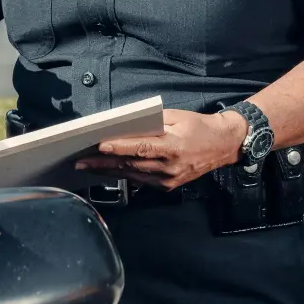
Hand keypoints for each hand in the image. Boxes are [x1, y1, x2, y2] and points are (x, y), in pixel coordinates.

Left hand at [76, 109, 247, 189]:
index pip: (141, 148)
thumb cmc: (198, 127)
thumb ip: (151, 124)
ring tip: (86, 166)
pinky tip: (106, 170)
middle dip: (103, 162)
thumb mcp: (176, 117)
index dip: (119, 148)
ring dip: (107, 171)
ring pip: (132, 175)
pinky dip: (122, 174)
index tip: (99, 145)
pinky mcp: (167, 186)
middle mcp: (170, 167)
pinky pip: (140, 180)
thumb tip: (125, 127)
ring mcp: (168, 180)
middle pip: (130, 165)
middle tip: (80, 161)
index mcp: (174, 147)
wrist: (223, 146)